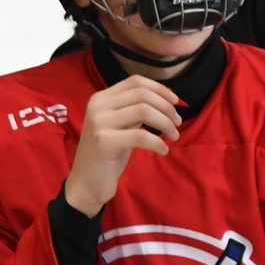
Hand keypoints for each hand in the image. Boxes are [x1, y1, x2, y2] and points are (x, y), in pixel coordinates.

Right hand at [63, 74, 180, 216]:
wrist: (86, 182)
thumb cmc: (107, 154)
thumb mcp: (119, 126)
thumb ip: (133, 111)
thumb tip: (165, 101)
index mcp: (101, 98)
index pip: (135, 81)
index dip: (160, 89)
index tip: (175, 103)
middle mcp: (97, 106)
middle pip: (142, 94)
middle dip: (167, 108)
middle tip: (177, 124)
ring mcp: (99, 123)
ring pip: (144, 111)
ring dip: (166, 123)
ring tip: (173, 137)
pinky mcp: (104, 141)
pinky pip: (141, 136)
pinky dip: (159, 143)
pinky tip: (163, 151)